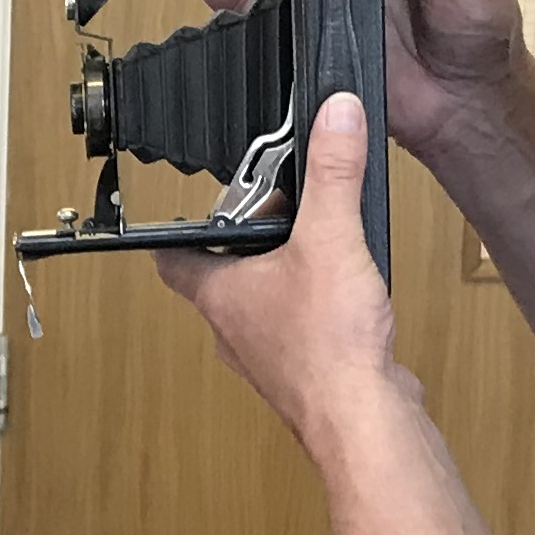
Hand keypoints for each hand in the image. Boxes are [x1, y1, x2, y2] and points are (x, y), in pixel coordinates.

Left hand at [159, 91, 407, 454]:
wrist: (363, 419)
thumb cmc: (329, 349)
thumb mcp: (331, 238)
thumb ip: (333, 172)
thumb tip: (334, 116)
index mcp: (218, 294)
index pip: (171, 256)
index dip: (174, 230)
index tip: (187, 210)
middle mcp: (233, 328)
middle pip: (221, 274)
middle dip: (250, 240)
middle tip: (281, 211)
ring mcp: (266, 354)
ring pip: (260, 302)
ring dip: (283, 273)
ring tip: (318, 244)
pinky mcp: (303, 371)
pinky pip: (297, 328)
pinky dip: (313, 306)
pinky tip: (345, 294)